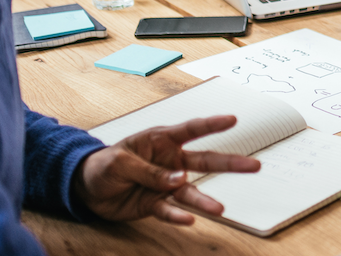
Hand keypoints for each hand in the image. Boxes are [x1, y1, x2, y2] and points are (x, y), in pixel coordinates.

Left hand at [73, 115, 261, 224]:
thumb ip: (150, 171)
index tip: (233, 120)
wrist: (86, 188)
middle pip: (205, 161)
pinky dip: (177, 216)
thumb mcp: (121, 162)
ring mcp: (165, 184)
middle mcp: (170, 161)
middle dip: (230, 163)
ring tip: (219, 209)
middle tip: (254, 166)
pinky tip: (188, 220)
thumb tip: (179, 179)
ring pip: (190, 191)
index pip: (191, 129)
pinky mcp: (156, 204)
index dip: (212, 124)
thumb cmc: (104, 164)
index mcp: (161, 140)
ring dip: (204, 200)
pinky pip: (169, 210)